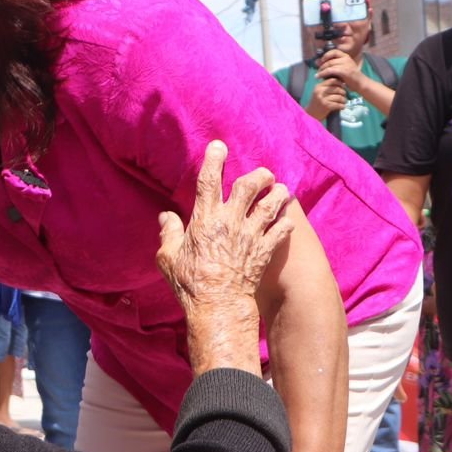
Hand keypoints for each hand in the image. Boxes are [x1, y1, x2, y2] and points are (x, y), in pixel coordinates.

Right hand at [157, 141, 293, 309]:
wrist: (218, 305)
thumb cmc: (189, 283)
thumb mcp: (168, 257)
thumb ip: (168, 233)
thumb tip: (165, 216)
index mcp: (204, 220)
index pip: (209, 181)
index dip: (213, 160)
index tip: (218, 146)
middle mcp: (230, 222)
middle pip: (249, 186)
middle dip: (258, 175)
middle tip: (263, 173)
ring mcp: (250, 235)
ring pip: (271, 204)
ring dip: (278, 194)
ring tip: (281, 190)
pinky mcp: (264, 251)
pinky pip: (281, 230)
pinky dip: (286, 222)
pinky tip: (287, 219)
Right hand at [308, 77, 347, 119]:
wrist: (311, 115)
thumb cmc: (318, 103)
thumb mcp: (320, 93)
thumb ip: (327, 87)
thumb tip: (342, 83)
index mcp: (318, 86)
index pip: (332, 80)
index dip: (340, 83)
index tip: (343, 87)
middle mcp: (320, 91)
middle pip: (337, 89)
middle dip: (343, 92)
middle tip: (344, 96)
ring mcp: (322, 99)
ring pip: (339, 97)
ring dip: (344, 100)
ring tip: (343, 102)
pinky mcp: (326, 106)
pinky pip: (338, 104)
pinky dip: (342, 106)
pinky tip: (342, 107)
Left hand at [315, 48, 361, 83]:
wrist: (360, 83)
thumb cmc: (349, 76)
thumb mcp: (341, 68)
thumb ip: (332, 64)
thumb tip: (317, 61)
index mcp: (346, 56)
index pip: (334, 51)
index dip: (326, 55)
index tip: (321, 61)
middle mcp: (346, 58)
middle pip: (330, 60)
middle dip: (322, 65)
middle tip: (318, 70)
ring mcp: (346, 64)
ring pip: (329, 65)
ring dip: (321, 70)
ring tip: (318, 75)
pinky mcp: (344, 71)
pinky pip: (330, 70)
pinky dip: (323, 73)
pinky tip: (319, 76)